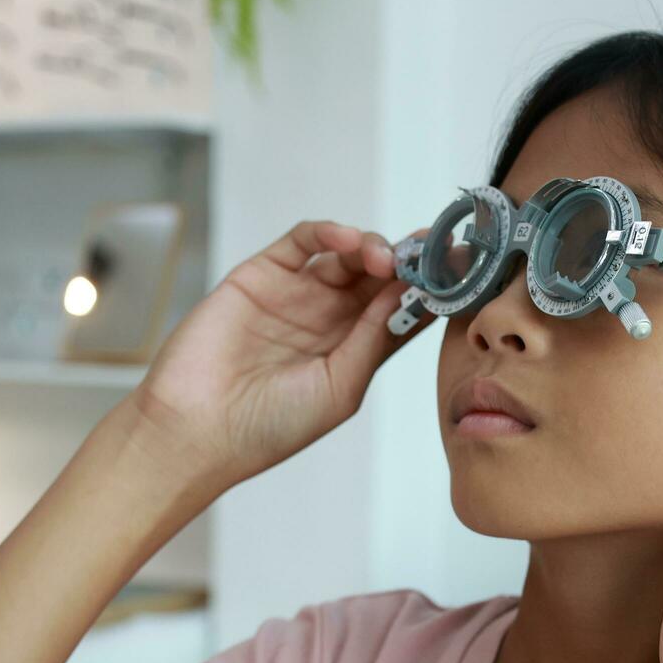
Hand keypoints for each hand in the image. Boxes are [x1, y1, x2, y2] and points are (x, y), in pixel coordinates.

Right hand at [131, 221, 434, 488]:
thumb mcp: (341, 386)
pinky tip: (350, 242)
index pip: (401, 311)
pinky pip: (303, 242)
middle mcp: (328, 320)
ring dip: (374, 248)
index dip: (432, 290)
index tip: (464, 272)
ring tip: (389, 259)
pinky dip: (330, 234)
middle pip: (380, 277)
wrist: (197, 428)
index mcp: (351, 352)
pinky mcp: (262, 275)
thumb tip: (412, 292)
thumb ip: (375, 337)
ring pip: (348, 255)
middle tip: (436, 251)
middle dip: (411, 261)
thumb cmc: (269, 426)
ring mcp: (296, 295)